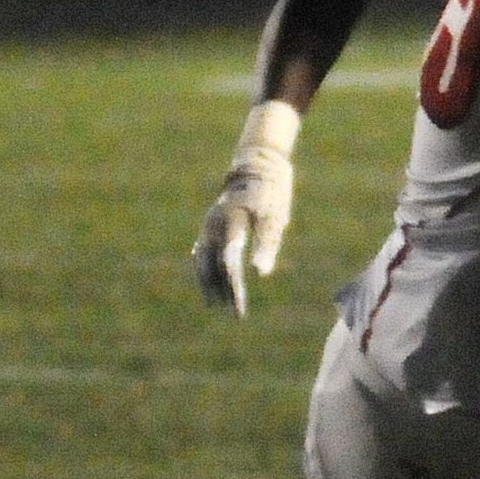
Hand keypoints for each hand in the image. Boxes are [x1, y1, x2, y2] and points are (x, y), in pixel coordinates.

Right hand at [190, 100, 299, 315]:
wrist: (257, 165)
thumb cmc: (273, 192)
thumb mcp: (277, 217)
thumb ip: (267, 244)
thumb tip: (260, 273)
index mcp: (232, 225)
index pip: (230, 265)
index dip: (235, 289)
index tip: (239, 309)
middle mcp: (215, 226)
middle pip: (213, 266)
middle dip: (222, 291)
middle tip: (233, 313)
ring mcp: (209, 224)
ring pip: (203, 260)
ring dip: (209, 283)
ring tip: (215, 304)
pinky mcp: (210, 224)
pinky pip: (202, 251)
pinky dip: (205, 268)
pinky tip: (208, 280)